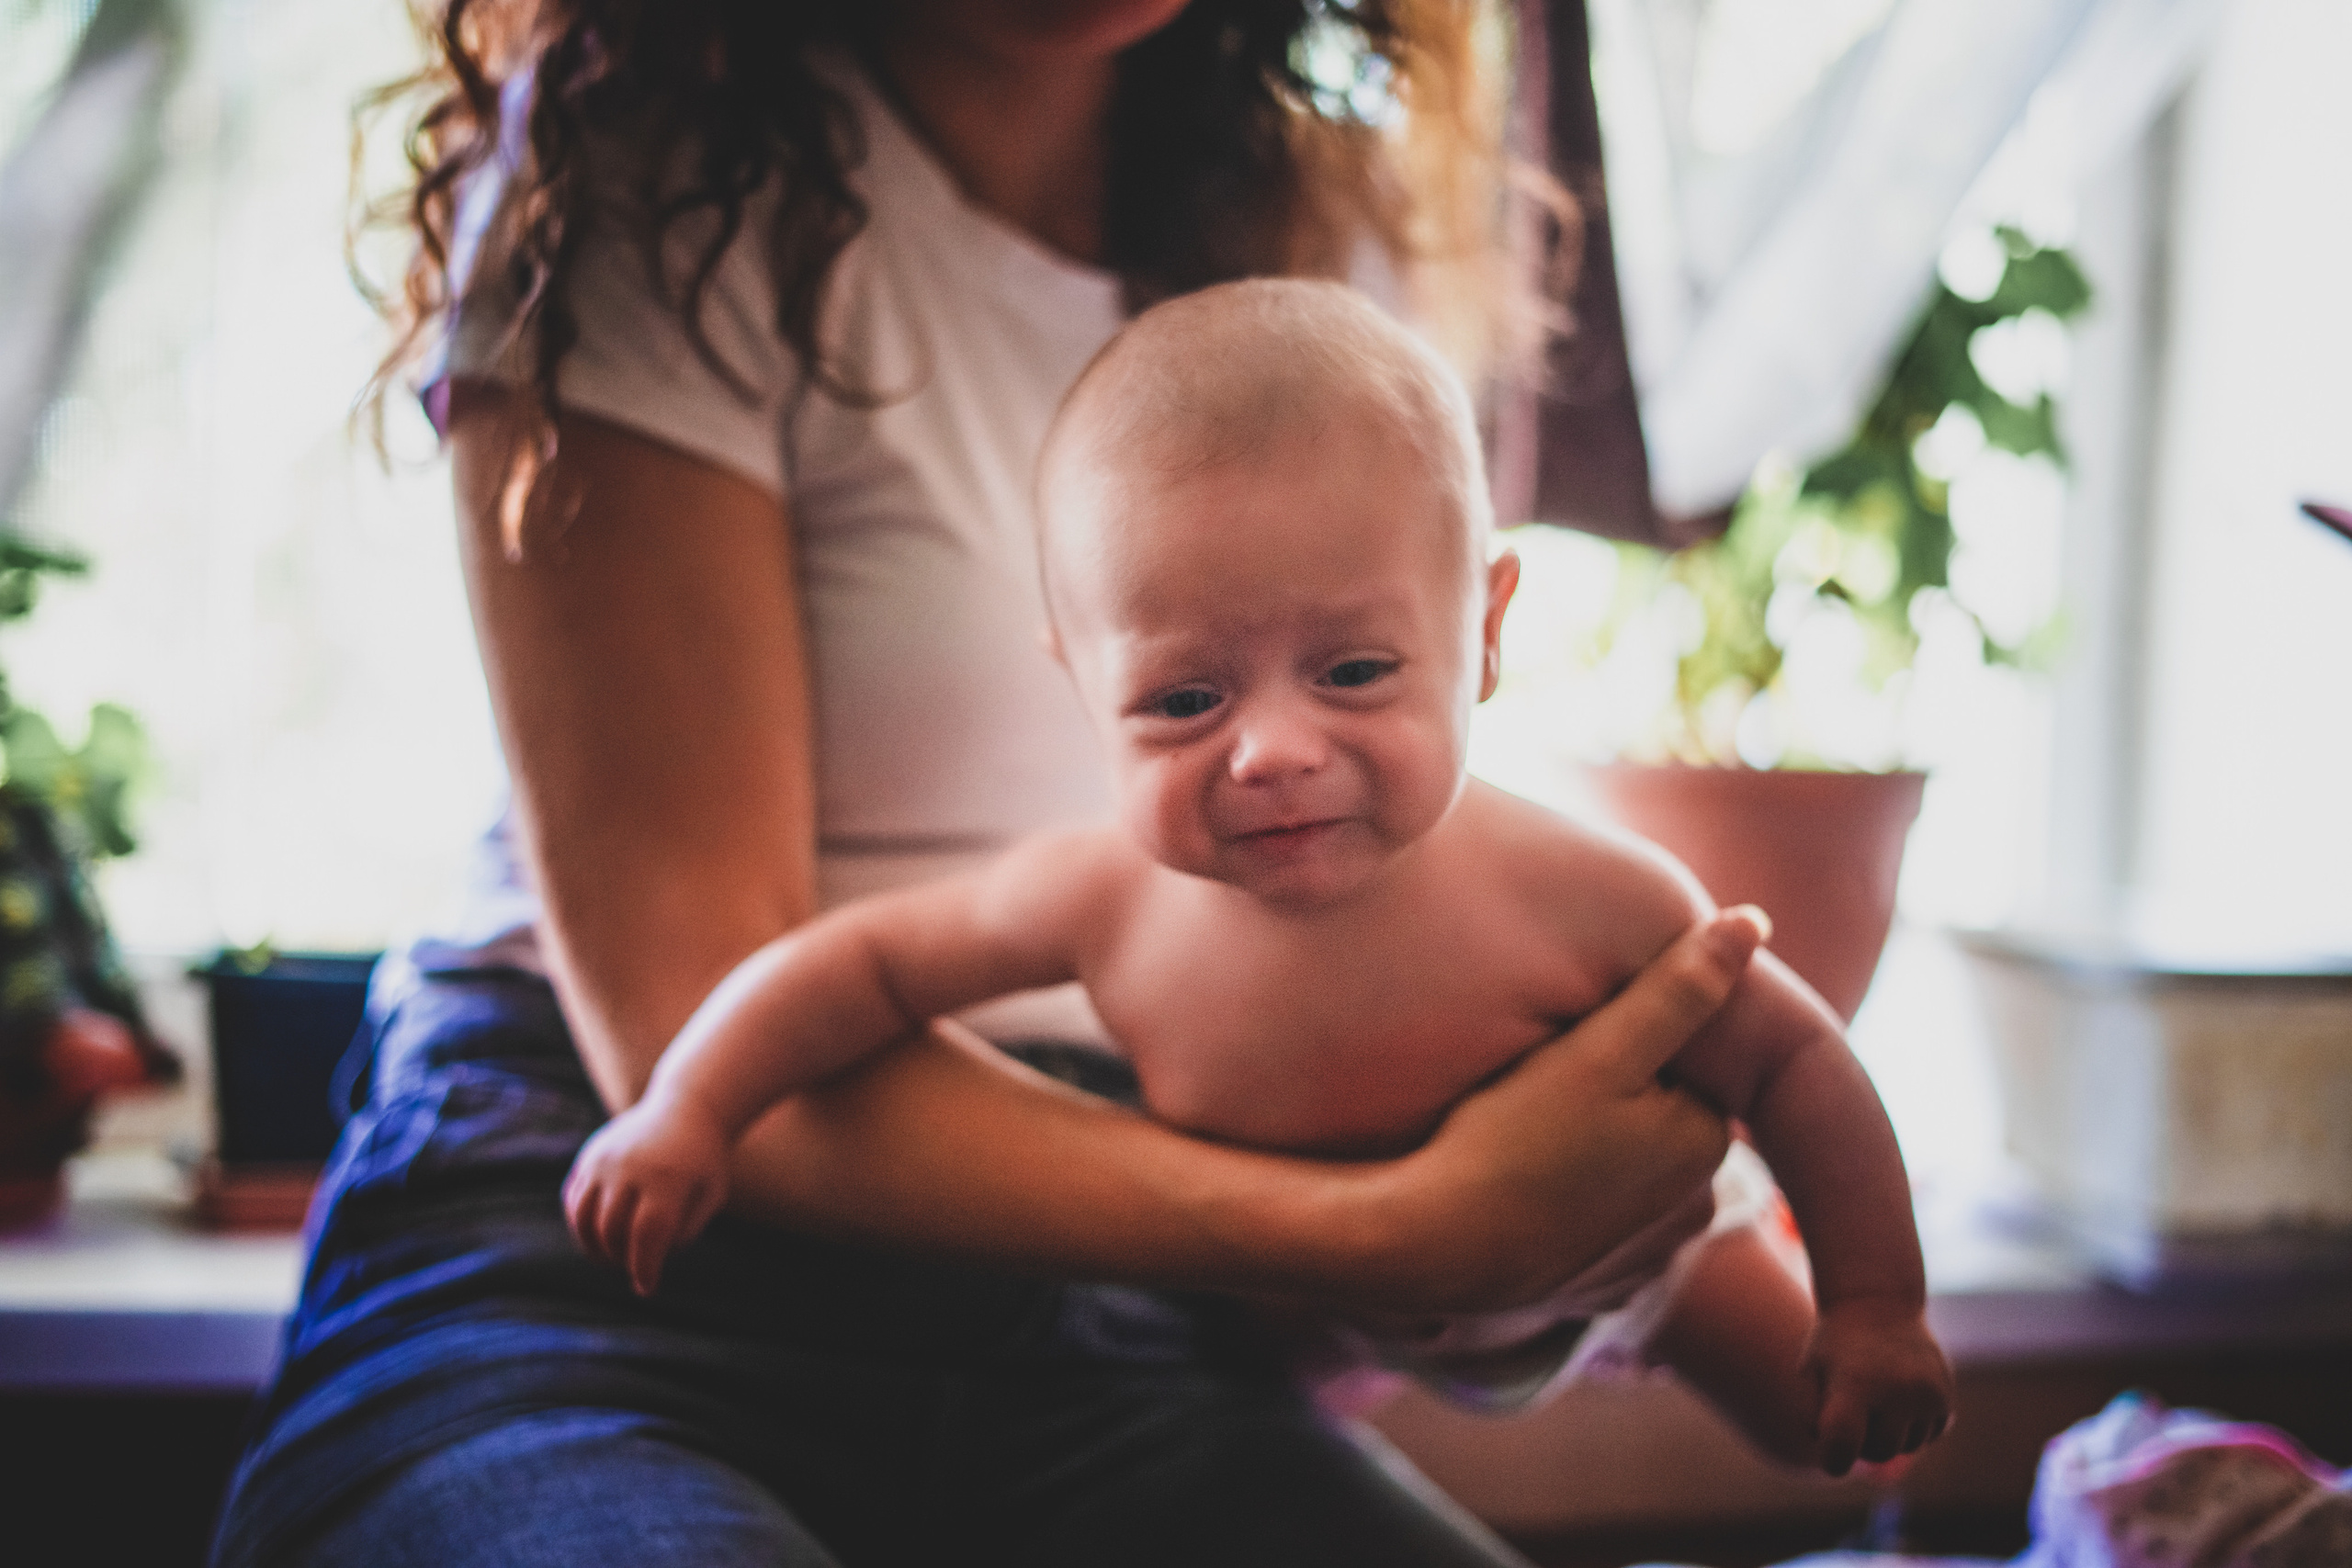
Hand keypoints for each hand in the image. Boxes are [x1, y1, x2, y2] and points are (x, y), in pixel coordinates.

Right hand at [563, 1093, 732, 1295]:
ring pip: (584, 1219)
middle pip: (612, 1231)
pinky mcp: (590, 1156)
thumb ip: (685, 1231)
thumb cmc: (704, 1161)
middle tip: (633, 1268)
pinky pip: (574, 1200)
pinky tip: (599, 1233)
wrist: (686, 1107)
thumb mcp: (710, 1195)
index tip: (647, 1288)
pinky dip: (581, 1225)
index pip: (647, 1235)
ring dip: (594, 1247)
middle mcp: (630, 1167)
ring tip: (611, 1258)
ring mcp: (605, 1159)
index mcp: (667, 1178)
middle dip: (620, 1259)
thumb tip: (649, 1261)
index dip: (644, 1267)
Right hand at [1380, 909, 1762, 1313]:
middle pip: (1653, 1121)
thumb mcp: (1598, 1049)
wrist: (1434, 1249)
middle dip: (1607, 1104)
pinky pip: (1593, 1228)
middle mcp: (1696, 1208)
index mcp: (1706, 1142)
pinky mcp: (1602, 1289)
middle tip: (1531, 1101)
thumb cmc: (1511, 1139)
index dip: (1614, 1051)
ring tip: (1519, 1147)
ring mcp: (1649, 1257)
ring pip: (1624, 1173)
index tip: (1561, 1059)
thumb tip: (1754, 919)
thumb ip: (1680, 986)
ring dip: (1587, 1157)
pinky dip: (1565, 1211)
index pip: (1675, 1068)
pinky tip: (1518, 1197)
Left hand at [1805, 1299, 1955, 1475]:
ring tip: (1876, 1395)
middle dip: (1862, 1441)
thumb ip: (1812, 1420)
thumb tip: (1837, 1464)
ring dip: (1889, 1432)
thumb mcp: (1809, 1374)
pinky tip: (1899, 1394)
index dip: (1833, 1459)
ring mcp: (1927, 1394)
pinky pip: (1929, 1434)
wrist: (1878, 1303)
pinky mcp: (1947, 1397)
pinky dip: (1913, 1424)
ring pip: (1906, 1447)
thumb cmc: (1834, 1345)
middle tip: (1853, 1409)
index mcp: (1854, 1384)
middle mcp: (1896, 1390)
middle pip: (1878, 1453)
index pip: (1843, 1446)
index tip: (1831, 1452)